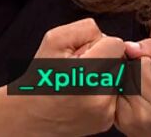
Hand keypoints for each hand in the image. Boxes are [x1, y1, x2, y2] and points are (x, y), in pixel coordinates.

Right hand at [17, 18, 125, 135]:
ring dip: (103, 77)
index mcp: (84, 74)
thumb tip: (108, 37)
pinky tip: (83, 96)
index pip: (116, 45)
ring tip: (80, 84)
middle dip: (103, 61)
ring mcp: (103, 113)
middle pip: (119, 62)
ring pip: (118, 79)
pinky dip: (102, 93)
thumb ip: (86, 29)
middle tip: (79, 70)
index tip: (85, 53)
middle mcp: (97, 97)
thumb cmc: (41, 75)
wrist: (30, 114)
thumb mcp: (54, 40)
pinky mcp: (105, 122)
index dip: (100, 44)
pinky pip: (115, 97)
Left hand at [114, 39, 150, 136]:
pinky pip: (116, 87)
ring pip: (126, 74)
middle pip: (142, 65)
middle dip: (143, 65)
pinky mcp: (124, 119)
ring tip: (142, 87)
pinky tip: (131, 96)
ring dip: (130, 74)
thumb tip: (129, 47)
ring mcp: (143, 117)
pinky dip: (121, 87)